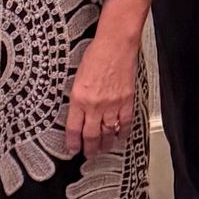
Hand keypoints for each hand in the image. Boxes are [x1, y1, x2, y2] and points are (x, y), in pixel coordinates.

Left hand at [66, 20, 140, 155]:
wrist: (116, 44)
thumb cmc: (96, 54)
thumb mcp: (78, 77)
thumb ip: (78, 97)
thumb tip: (78, 112)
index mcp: (78, 98)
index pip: (73, 128)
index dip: (72, 143)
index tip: (72, 149)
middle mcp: (94, 105)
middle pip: (91, 135)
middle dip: (89, 148)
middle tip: (88, 154)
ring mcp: (112, 104)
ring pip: (107, 132)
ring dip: (105, 144)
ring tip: (103, 149)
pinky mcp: (126, 101)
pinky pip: (124, 123)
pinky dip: (122, 132)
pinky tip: (120, 137)